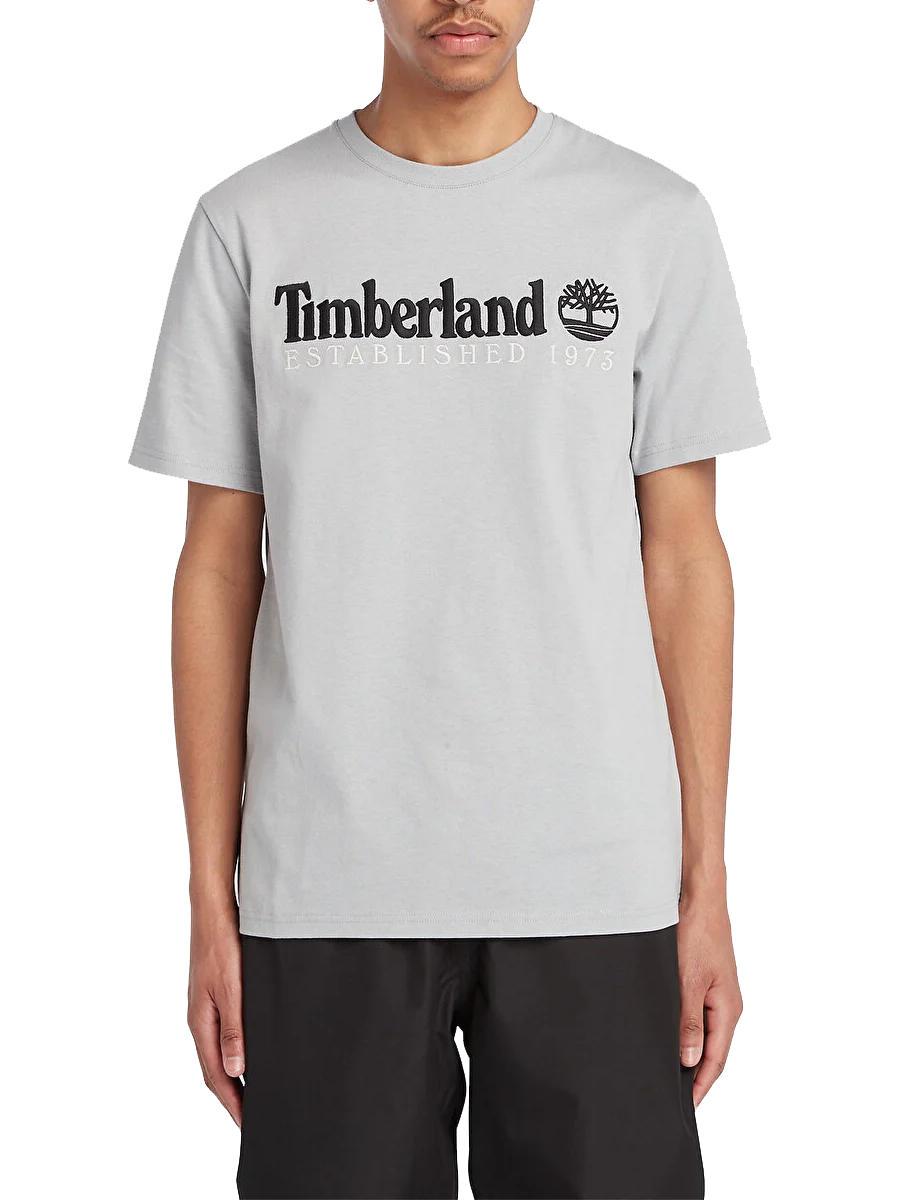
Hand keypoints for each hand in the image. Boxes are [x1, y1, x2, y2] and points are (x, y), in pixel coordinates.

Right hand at [187, 904, 243, 1125]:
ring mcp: (204, 1007)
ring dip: (233, 1076)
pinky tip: (249, 1052)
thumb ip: (234, 1029)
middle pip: (214, 1069)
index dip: (232, 1103)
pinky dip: (234, 1052)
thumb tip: (236, 1071)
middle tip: (253, 1117)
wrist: (213, 909)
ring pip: (218, 1052)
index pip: (216, 1076)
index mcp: (200, 1023)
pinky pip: (222, 1034)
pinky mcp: (213, 995)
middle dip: (232, 1097)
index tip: (248, 1125)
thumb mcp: (232, 988)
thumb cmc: (222, 944)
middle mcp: (199, 1019)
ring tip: (254, 1093)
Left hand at [677, 892, 742, 1106]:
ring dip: (687, 1052)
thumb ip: (688, 1021)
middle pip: (711, 1050)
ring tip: (665, 1070)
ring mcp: (714, 991)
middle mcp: (725, 1004)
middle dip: (694, 1074)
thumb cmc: (697, 932)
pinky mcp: (702, 979)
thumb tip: (690, 1059)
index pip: (716, 1060)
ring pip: (702, 1032)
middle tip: (670, 1094)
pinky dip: (684, 1029)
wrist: (697, 894)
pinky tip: (667, 1033)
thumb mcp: (688, 980)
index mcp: (728, 1009)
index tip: (685, 1106)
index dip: (701, 1085)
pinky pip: (695, 1014)